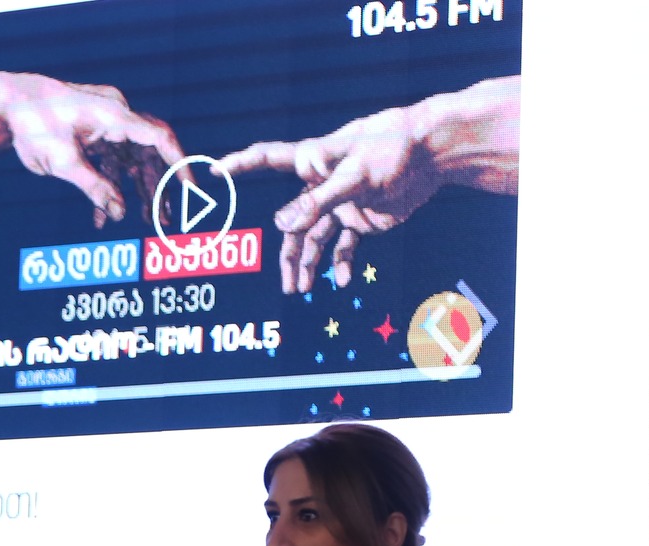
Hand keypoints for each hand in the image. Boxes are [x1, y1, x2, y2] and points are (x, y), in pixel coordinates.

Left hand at [0, 71, 188, 233]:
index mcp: (115, 115)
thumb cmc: (34, 126)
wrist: (8, 103)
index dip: (179, 164)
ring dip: (137, 190)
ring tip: (144, 220)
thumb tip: (119, 213)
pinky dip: (109, 185)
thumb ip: (93, 188)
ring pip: (132, 159)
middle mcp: (116, 115)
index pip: (160, 138)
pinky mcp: (94, 132)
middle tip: (165, 219)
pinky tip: (103, 216)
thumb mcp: (62, 163)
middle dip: (158, 187)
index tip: (191, 189)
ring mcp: (106, 123)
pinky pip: (111, 161)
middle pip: (149, 153)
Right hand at [216, 76, 520, 293]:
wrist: (432, 156)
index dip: (242, 164)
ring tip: (302, 290)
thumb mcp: (354, 178)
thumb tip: (281, 225)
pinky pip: (343, 246)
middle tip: (287, 284)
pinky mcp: (360, 217)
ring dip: (309, 265)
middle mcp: (321, 184)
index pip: (270, 159)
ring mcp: (340, 203)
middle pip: (292, 222)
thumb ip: (318, 202)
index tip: (216, 170)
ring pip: (314, 239)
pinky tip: (341, 281)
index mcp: (313, 162)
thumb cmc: (392, 151)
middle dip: (288, 254)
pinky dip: (341, 264)